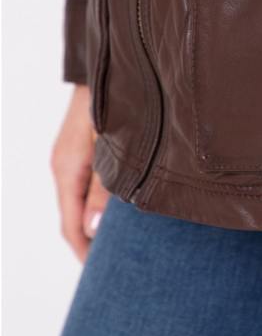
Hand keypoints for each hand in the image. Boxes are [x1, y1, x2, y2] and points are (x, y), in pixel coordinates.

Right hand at [51, 85, 109, 261]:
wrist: (107, 61)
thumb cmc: (112, 100)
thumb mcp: (112, 146)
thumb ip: (105, 187)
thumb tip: (94, 229)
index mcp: (67, 170)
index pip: (70, 226)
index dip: (85, 251)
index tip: (102, 274)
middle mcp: (64, 166)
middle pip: (73, 217)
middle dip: (92, 241)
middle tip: (118, 263)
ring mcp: (71, 156)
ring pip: (79, 201)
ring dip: (98, 220)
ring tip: (124, 239)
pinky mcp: (82, 147)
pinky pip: (86, 184)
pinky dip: (99, 201)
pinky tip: (120, 205)